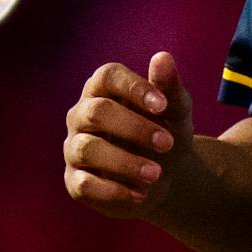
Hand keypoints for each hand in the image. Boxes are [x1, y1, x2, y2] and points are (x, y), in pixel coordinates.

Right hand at [62, 51, 195, 219]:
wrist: (165, 179)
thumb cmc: (165, 134)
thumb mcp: (176, 113)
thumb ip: (170, 89)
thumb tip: (163, 58)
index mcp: (103, 89)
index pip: (107, 76)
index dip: (133, 88)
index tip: (163, 106)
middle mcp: (82, 115)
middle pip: (97, 112)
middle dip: (134, 128)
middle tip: (167, 143)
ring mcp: (75, 148)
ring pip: (88, 149)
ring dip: (125, 162)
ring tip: (157, 174)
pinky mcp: (74, 182)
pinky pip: (85, 184)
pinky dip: (114, 190)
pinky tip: (142, 194)